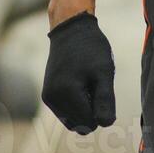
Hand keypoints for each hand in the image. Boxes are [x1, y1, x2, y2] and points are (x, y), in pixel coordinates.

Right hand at [41, 11, 116, 133]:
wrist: (70, 27)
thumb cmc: (90, 48)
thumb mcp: (104, 72)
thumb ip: (105, 100)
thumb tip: (106, 124)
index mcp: (66, 95)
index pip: (90, 123)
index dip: (101, 110)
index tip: (101, 87)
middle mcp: (53, 99)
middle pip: (81, 125)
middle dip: (91, 110)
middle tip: (94, 84)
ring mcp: (48, 98)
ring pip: (73, 119)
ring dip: (84, 106)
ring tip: (87, 81)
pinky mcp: (47, 94)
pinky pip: (66, 111)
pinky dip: (76, 102)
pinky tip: (80, 81)